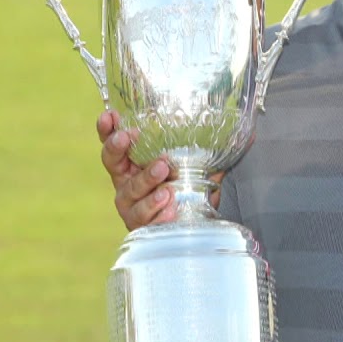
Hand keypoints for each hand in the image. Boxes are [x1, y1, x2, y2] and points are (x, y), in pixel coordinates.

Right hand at [97, 110, 220, 229]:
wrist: (189, 223)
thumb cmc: (182, 188)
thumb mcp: (191, 166)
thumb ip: (204, 151)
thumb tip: (235, 135)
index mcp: (132, 162)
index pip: (114, 142)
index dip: (108, 128)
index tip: (110, 115)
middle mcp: (125, 181)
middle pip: (112, 161)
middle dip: (117, 147)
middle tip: (128, 137)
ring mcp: (130, 205)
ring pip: (132, 190)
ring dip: (146, 178)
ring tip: (162, 169)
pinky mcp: (141, 226)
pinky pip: (146, 219)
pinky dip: (158, 211)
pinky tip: (170, 206)